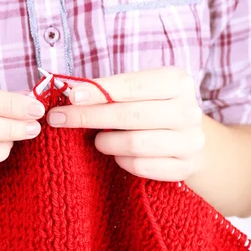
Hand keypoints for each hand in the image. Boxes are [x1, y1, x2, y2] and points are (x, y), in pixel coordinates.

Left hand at [47, 67, 204, 182]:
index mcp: (178, 82)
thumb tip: (71, 95)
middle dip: (90, 117)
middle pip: (130, 116)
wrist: (190, 140)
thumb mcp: (142, 92)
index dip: (98, 91)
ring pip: (134, 144)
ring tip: (98, 141)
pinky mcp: (183, 168)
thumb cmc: (154, 110)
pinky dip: (122, 161)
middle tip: (60, 120)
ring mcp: (189, 142)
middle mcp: (188, 111)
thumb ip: (112, 91)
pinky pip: (141, 167)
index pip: (131, 86)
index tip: (71, 96)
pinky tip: (118, 155)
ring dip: (107, 143)